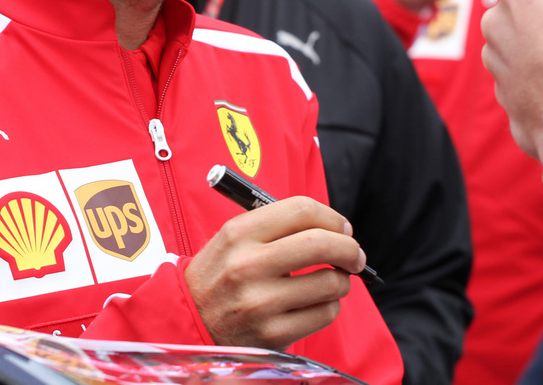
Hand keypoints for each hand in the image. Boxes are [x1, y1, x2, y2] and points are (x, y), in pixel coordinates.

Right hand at [185, 196, 363, 349]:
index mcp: (239, 233)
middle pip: (321, 243)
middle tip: (354, 255)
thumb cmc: (219, 275)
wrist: (188, 320)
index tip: (342, 228)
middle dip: (349, 249)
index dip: (332, 217)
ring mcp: (261, 302)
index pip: (301, 210)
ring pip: (330, 282)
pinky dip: (328, 307)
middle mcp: (248, 265)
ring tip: (329, 282)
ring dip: (340, 281)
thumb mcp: (233, 240)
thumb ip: (277, 227)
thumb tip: (334, 228)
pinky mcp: (273, 333)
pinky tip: (313, 304)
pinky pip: (324, 314)